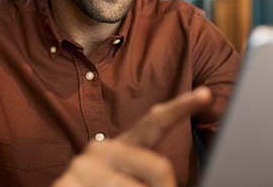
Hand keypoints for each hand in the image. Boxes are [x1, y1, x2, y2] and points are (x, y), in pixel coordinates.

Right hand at [52, 87, 211, 186]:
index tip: (205, 94)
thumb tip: (169, 179)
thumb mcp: (133, 181)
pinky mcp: (67, 183)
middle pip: (159, 166)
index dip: (181, 107)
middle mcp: (103, 149)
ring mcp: (84, 165)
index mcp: (124, 146)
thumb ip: (154, 175)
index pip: (155, 122)